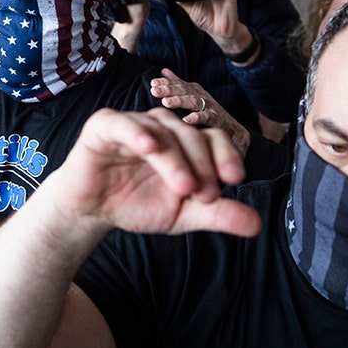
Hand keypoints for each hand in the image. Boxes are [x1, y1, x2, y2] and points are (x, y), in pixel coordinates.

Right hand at [52, 107, 261, 236]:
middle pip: (191, 136)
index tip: (234, 181)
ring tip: (183, 186)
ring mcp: (135, 123)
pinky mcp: (105, 126)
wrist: (91, 211)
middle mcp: (164, 127)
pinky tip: (148, 147)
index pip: (214, 139)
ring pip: (162, 132)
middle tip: (202, 195)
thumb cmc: (137, 205)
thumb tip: (256, 225)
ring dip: (175, 160)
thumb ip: (217, 214)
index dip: (226, 156)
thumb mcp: (182, 214)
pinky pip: (123, 123)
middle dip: (201, 166)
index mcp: (185, 143)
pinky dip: (137, 132)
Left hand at [150, 68, 250, 156]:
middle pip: (185, 90)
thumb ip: (179, 84)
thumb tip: (164, 70)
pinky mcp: (218, 120)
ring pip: (194, 101)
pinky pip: (207, 117)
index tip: (153, 83)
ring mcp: (211, 107)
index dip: (167, 83)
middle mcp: (202, 96)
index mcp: (195, 91)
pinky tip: (186, 120)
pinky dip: (197, 118)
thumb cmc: (209, 114)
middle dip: (169, 89)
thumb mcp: (193, 97)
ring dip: (180, 101)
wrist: (234, 131)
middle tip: (154, 90)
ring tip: (166, 102)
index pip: (179, 84)